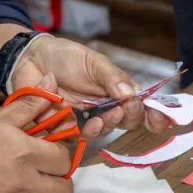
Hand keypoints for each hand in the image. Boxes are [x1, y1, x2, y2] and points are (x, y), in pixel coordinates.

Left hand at [10, 37, 171, 137]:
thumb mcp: (93, 61)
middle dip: (128, 118)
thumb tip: (132, 95)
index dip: (153, 116)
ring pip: (102, 131)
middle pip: (125, 122)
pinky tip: (76, 117)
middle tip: (123, 109)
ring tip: (100, 117)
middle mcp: (104, 108)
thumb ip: (112, 77)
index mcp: (117, 91)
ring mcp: (85, 119)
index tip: (160, 121)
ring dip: (104, 126)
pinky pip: (74, 135)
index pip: (140, 106)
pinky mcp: (64, 126)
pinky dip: (78, 129)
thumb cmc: (66, 57)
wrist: (32, 59)